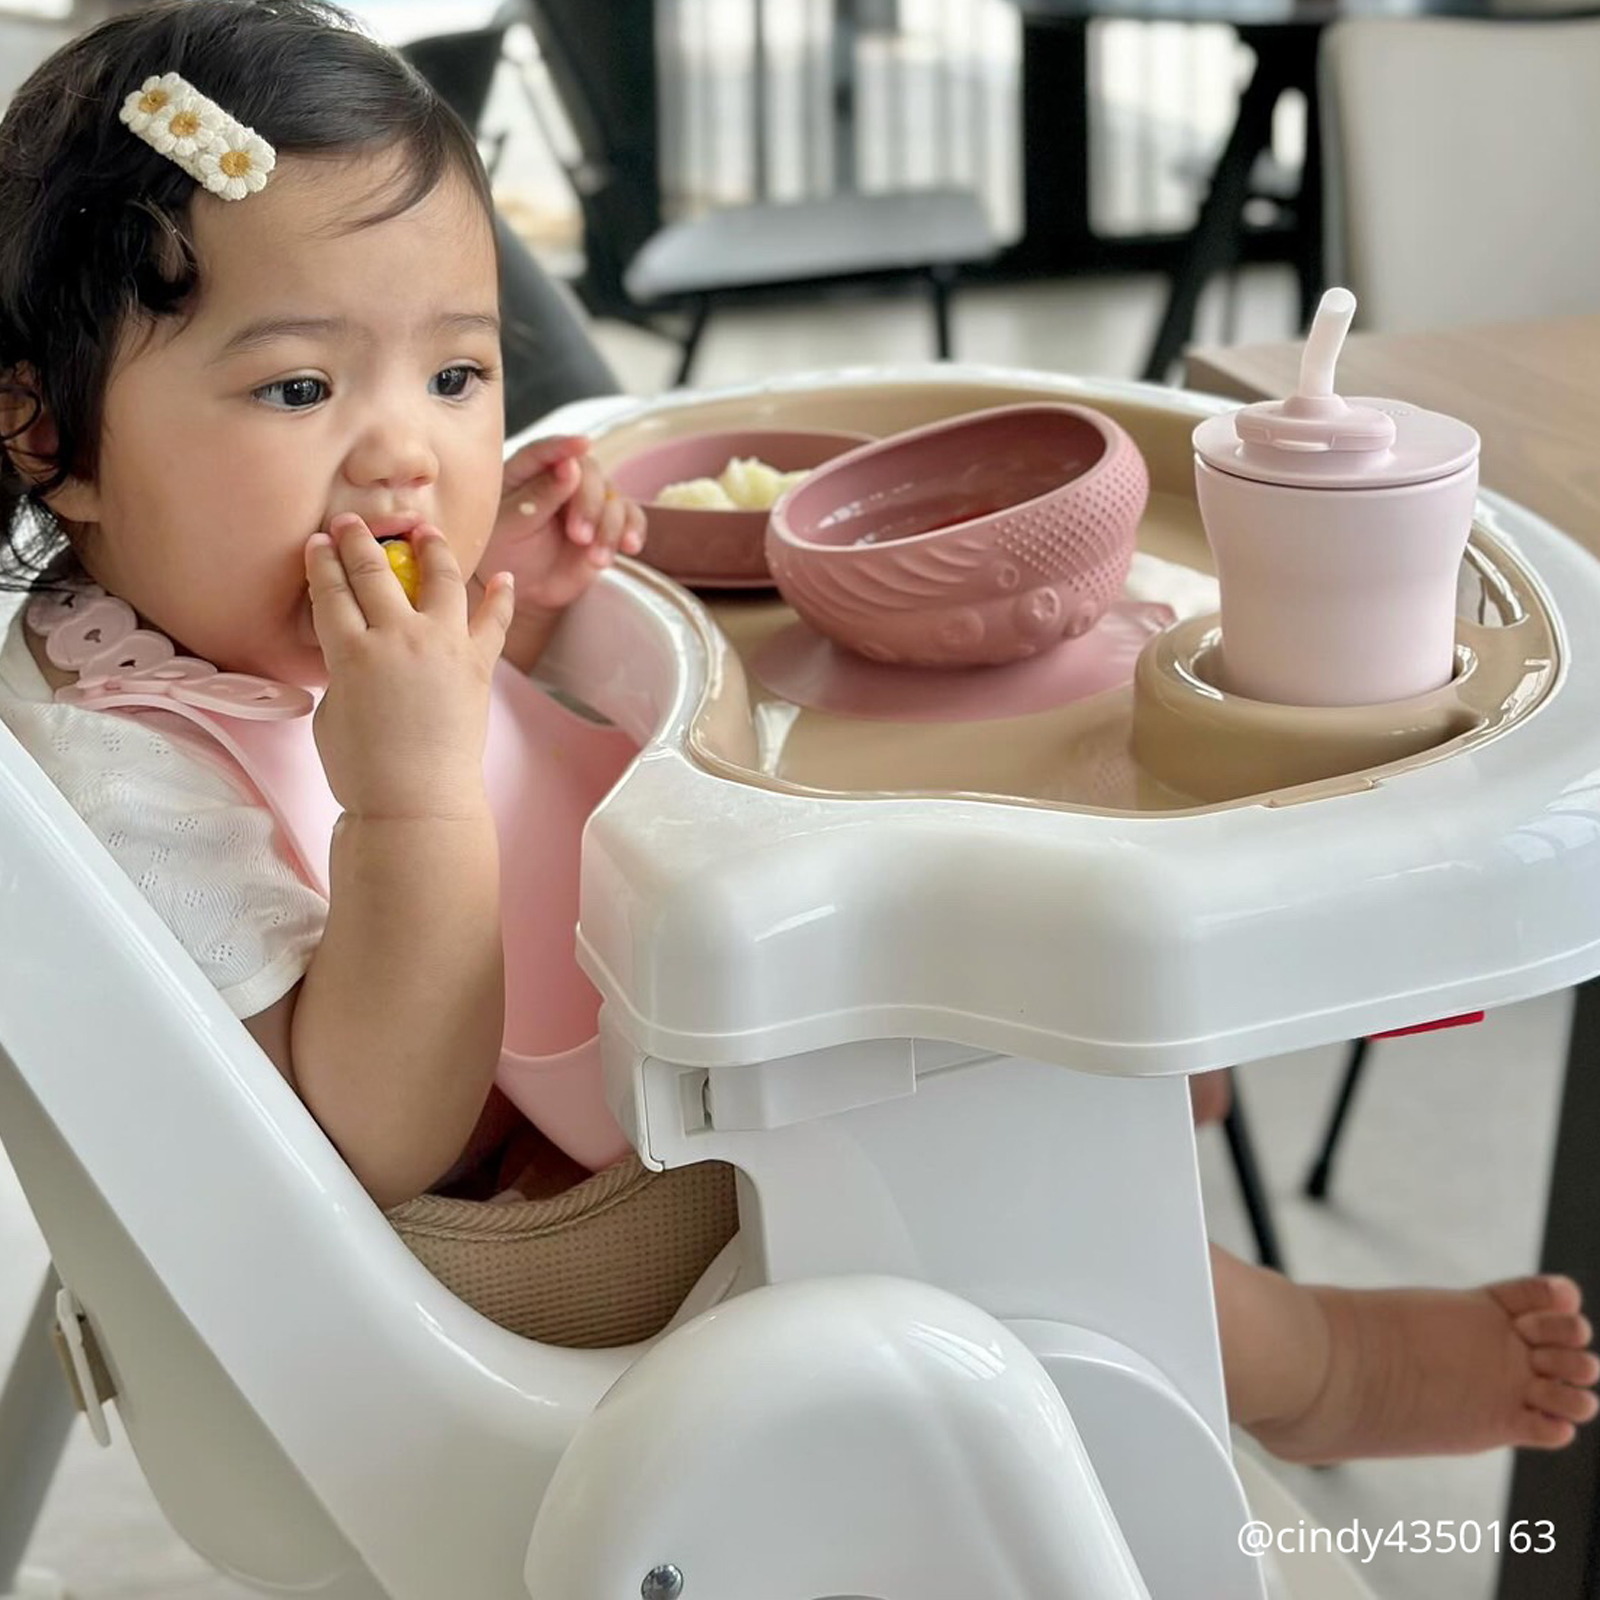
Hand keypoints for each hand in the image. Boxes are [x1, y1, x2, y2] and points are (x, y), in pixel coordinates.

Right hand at [305, 515, 514, 819]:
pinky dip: (499, 597)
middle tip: (351, 522)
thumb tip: (360, 652)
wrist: (418, 803)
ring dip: (431, 547)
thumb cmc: (363, 770)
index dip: (322, 562)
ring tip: (425, 530)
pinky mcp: (478, 665)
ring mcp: (444, 647)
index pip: (332, 591)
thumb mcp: (333, 711)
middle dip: (358, 541)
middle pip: (374, 573)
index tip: (319, 541)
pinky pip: (494, 621)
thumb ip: (345, 670)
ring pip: (440, 578)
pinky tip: (501, 577)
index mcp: (351, 652)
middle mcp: (399, 638)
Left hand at [477, 435, 645, 617]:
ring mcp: (588, 500)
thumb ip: (540, 494)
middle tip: (578, 536)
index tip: (583, 444)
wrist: (525, 587)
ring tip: (596, 559)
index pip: (545, 451)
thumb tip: (571, 465)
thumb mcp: (512, 525)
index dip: (564, 447)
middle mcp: (562, 479)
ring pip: (613, 497)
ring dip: (609, 527)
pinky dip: (633, 531)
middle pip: (589, 473)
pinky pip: (631, 517)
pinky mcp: (608, 523)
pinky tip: (629, 547)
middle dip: (589, 504)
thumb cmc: (506, 551)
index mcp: (526, 472)